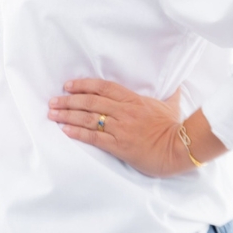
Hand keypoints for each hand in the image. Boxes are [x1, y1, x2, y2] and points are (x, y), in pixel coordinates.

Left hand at [47, 79, 191, 177]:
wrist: (180, 148)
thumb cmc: (174, 127)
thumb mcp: (171, 105)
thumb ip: (170, 93)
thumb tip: (178, 84)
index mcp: (133, 99)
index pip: (103, 87)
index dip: (83, 84)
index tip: (68, 85)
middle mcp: (124, 111)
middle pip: (90, 102)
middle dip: (68, 101)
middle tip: (53, 100)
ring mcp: (121, 128)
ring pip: (89, 118)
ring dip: (68, 116)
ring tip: (52, 114)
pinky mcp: (119, 146)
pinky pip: (94, 138)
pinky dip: (78, 133)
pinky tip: (65, 131)